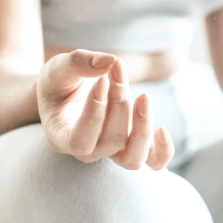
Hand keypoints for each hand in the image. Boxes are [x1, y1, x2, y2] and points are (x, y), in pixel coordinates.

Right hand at [36, 49, 174, 168]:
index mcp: (61, 138)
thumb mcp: (59, 68)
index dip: (94, 113)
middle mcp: (87, 151)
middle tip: (118, 69)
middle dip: (120, 104)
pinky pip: (154, 162)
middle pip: (111, 142)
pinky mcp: (133, 145)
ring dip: (142, 128)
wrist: (68, 91)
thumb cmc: (59, 81)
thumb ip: (78, 62)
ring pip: (132, 159)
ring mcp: (112, 151)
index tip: (102, 81)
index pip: (80, 140)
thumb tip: (109, 60)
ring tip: (143, 96)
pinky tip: (162, 130)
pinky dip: (163, 151)